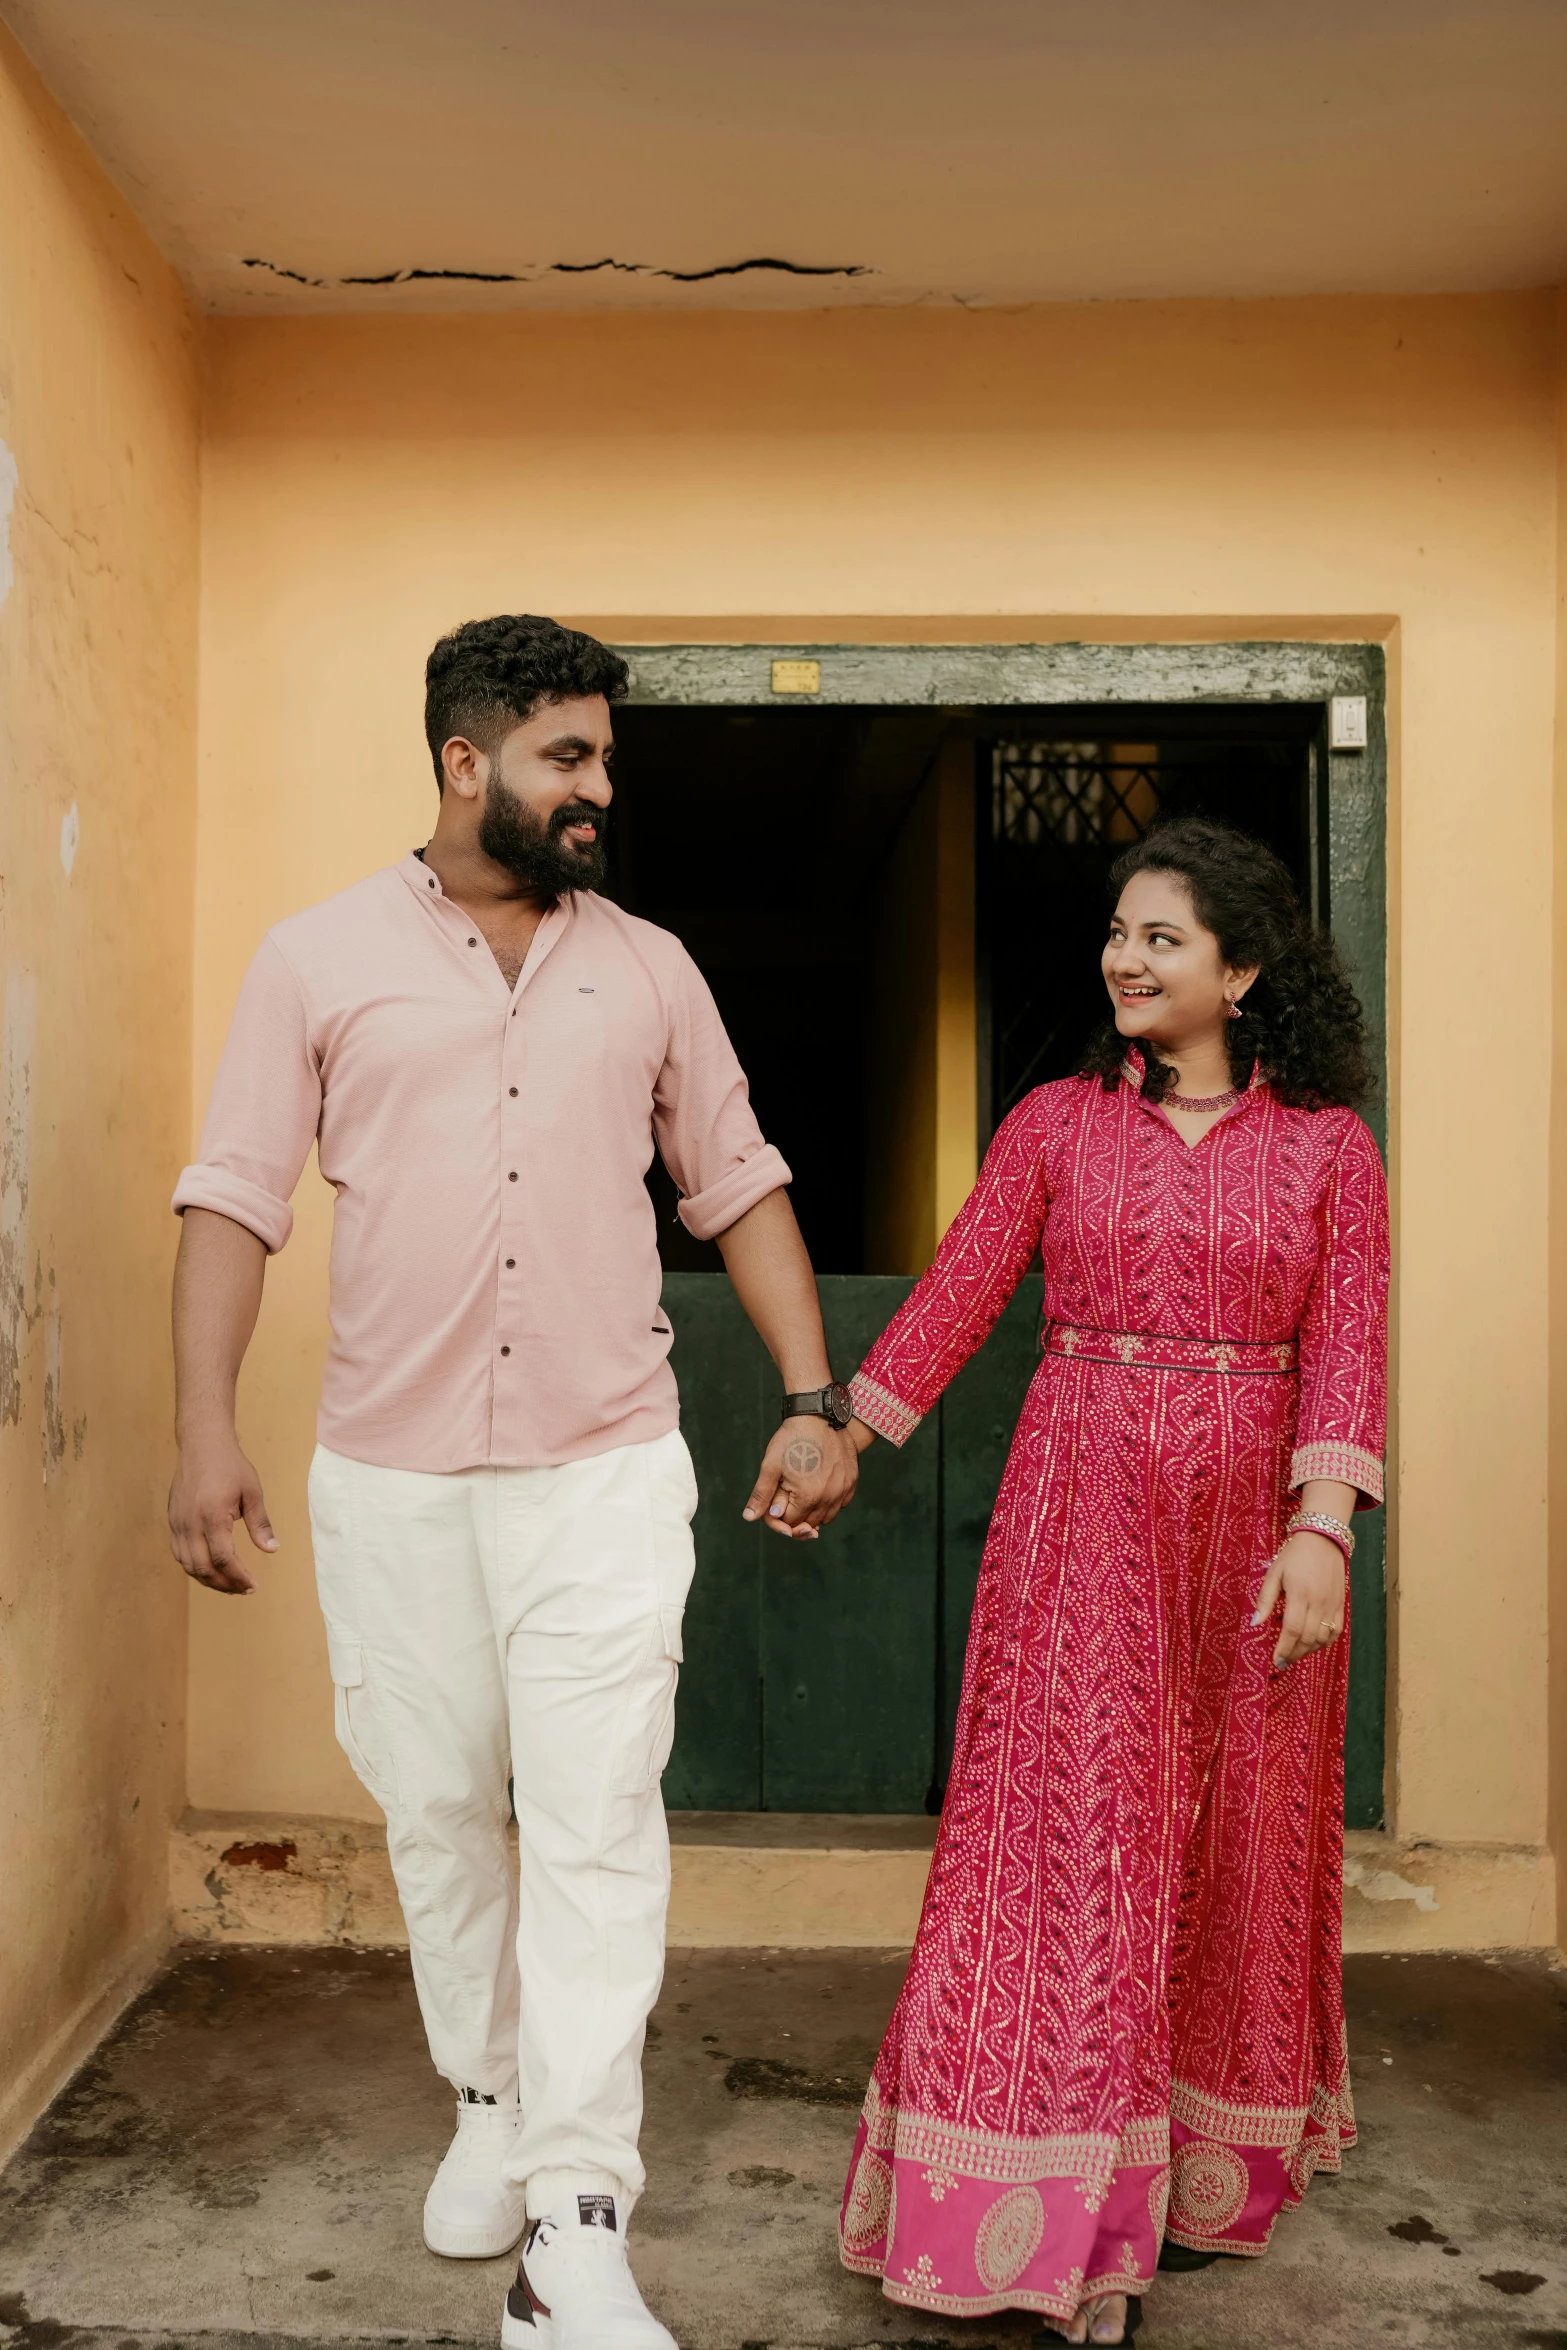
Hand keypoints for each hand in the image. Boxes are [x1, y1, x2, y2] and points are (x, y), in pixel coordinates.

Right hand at [169, 1428, 277, 1592]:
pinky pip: (180, 1553)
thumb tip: (272, 1550)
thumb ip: (260, 1524)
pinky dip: (194, 1567)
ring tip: (230, 1584)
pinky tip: (211, 1570)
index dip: (238, 1577)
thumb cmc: (230, 1466)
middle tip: (243, 1589)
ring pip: (188, 1565)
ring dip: (208, 1580)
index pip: (223, 1559)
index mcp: (212, 1516)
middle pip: (203, 1568)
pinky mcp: (172, 1521)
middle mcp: (190, 1523)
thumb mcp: (253, 1492)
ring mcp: (178, 1523)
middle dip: (224, 1584)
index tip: (253, 1585)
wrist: (202, 1445)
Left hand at [742, 1418, 859, 1540]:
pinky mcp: (852, 1481)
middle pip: (809, 1523)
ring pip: (827, 1516)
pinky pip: (841, 1503)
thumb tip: (749, 1517)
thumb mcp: (771, 1466)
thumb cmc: (792, 1439)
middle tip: (788, 1495)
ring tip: (803, 1492)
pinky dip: (831, 1502)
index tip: (776, 1499)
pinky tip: (820, 1488)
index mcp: (808, 1497)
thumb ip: (762, 1495)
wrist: (818, 1415)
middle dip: (796, 1515)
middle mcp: (830, 1498)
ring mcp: (843, 1490)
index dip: (779, 1515)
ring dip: (814, 1511)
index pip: (791, 1523)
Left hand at [1252, 1530, 1345, 1667]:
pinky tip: (1313, 1644)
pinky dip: (1325, 1642)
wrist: (1323, 1539)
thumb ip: (1265, 1599)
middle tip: (1282, 1662)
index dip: (1283, 1648)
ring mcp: (1333, 1604)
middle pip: (1307, 1638)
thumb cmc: (1294, 1555)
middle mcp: (1319, 1602)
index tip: (1275, 1659)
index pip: (1292, 1630)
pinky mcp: (1341, 1604)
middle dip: (1294, 1654)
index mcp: (1300, 1594)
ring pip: (1323, 1638)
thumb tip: (1255, 1623)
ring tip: (1295, 1654)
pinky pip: (1336, 1630)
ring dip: (1308, 1650)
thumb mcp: (1274, 1573)